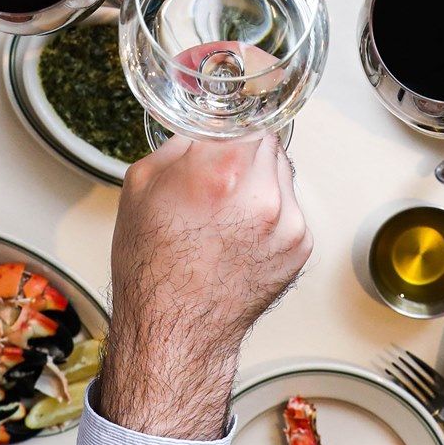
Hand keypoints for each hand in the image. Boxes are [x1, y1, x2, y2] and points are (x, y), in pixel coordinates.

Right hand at [99, 133, 311, 438]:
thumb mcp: (141, 185)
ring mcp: (288, 221)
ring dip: (260, 180)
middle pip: (267, 140)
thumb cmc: (153, 268)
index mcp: (221, 169)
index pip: (245, 113)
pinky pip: (290, 207)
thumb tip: (202, 122)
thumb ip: (179, 143)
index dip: (232, 117)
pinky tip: (240, 235)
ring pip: (282, 172)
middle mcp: (262, 194)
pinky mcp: (301, 246)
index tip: (227, 116)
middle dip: (244, 150)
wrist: (175, 331)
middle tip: (219, 174)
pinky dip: (271, 213)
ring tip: (227, 211)